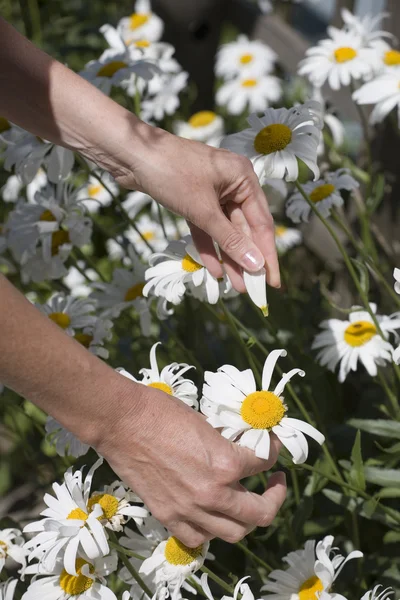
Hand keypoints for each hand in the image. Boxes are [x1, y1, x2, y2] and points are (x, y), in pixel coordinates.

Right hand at [94, 377, 285, 547]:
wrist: (122, 421)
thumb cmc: (161, 411)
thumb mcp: (205, 422)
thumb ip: (225, 444)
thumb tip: (239, 448)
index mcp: (226, 463)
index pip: (263, 464)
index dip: (273, 453)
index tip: (270, 447)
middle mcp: (212, 493)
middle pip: (260, 512)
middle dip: (274, 498)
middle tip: (275, 484)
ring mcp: (189, 509)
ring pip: (234, 533)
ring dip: (246, 519)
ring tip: (247, 503)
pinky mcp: (167, 516)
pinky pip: (198, 537)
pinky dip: (211, 530)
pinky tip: (213, 515)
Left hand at [114, 125, 279, 290]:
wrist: (131, 154)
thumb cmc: (171, 173)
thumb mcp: (203, 211)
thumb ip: (230, 239)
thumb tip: (255, 265)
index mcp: (243, 178)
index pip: (262, 224)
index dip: (267, 256)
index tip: (273, 283)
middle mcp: (232, 184)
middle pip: (244, 230)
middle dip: (246, 260)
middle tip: (252, 291)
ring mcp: (212, 192)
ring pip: (225, 231)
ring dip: (229, 259)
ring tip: (235, 288)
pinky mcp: (193, 200)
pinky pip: (206, 228)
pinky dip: (208, 247)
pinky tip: (214, 270)